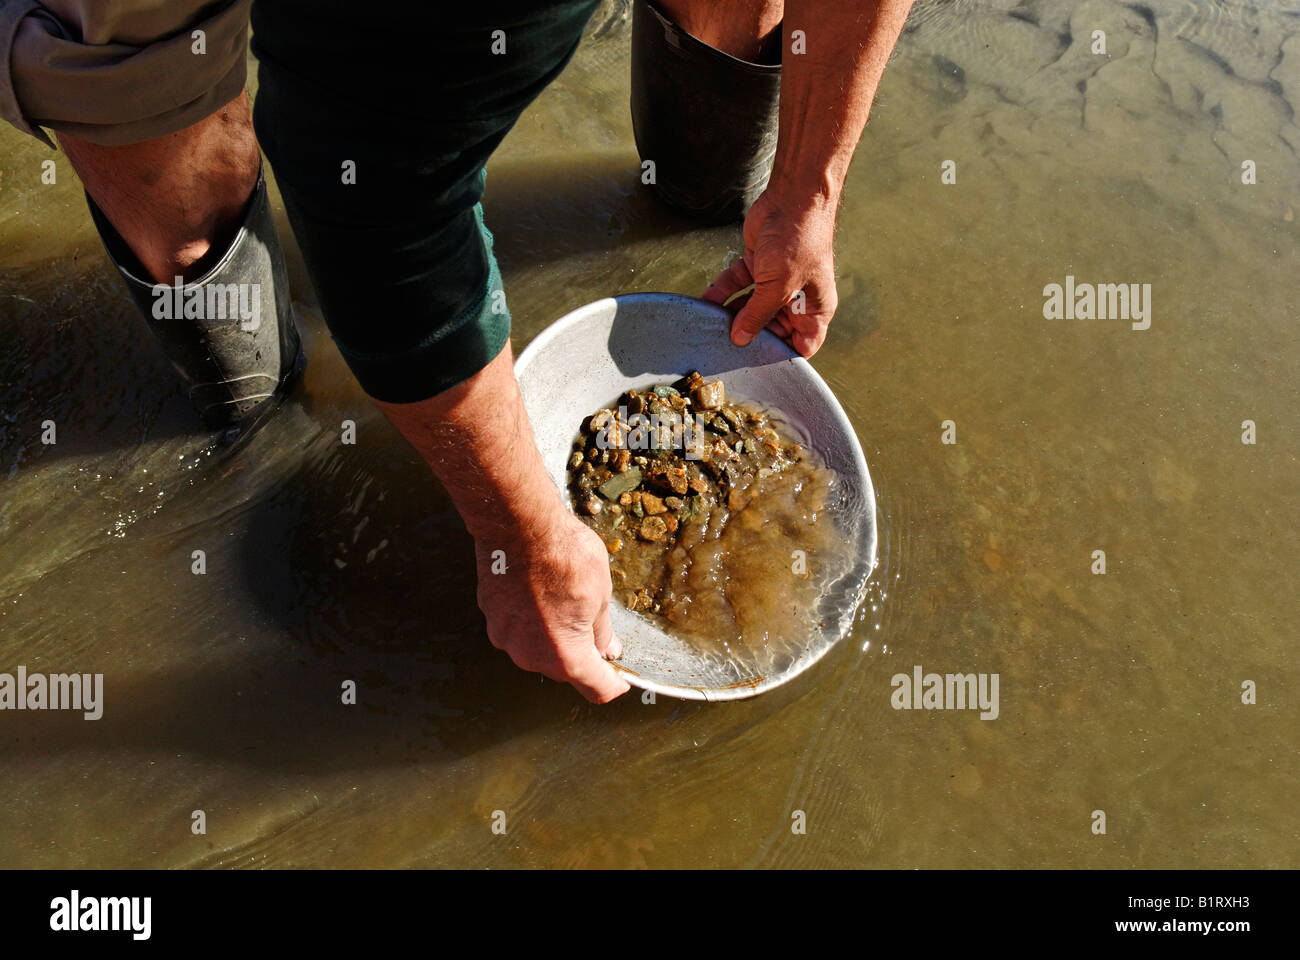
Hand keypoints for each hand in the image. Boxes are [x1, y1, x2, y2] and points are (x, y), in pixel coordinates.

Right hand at [474, 502, 629, 703]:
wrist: (519, 525)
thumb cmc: (564, 556)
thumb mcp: (601, 594)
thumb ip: (601, 631)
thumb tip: (606, 648)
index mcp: (566, 656)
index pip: (596, 689)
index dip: (612, 686)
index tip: (620, 681)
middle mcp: (531, 656)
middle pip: (565, 669)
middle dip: (582, 653)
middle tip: (594, 625)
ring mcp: (506, 638)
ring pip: (538, 648)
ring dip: (553, 634)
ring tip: (563, 598)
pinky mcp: (491, 618)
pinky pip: (518, 629)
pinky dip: (531, 619)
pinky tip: (540, 591)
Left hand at [703, 187, 838, 356]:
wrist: (792, 198)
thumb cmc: (800, 240)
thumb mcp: (778, 287)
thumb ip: (758, 315)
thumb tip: (740, 339)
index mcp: (815, 309)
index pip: (803, 344)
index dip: (784, 356)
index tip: (758, 364)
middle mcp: (797, 299)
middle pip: (772, 329)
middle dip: (751, 336)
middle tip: (727, 346)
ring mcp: (777, 283)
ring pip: (751, 308)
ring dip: (732, 316)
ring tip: (711, 328)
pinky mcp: (758, 267)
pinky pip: (738, 286)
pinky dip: (723, 293)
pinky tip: (705, 302)